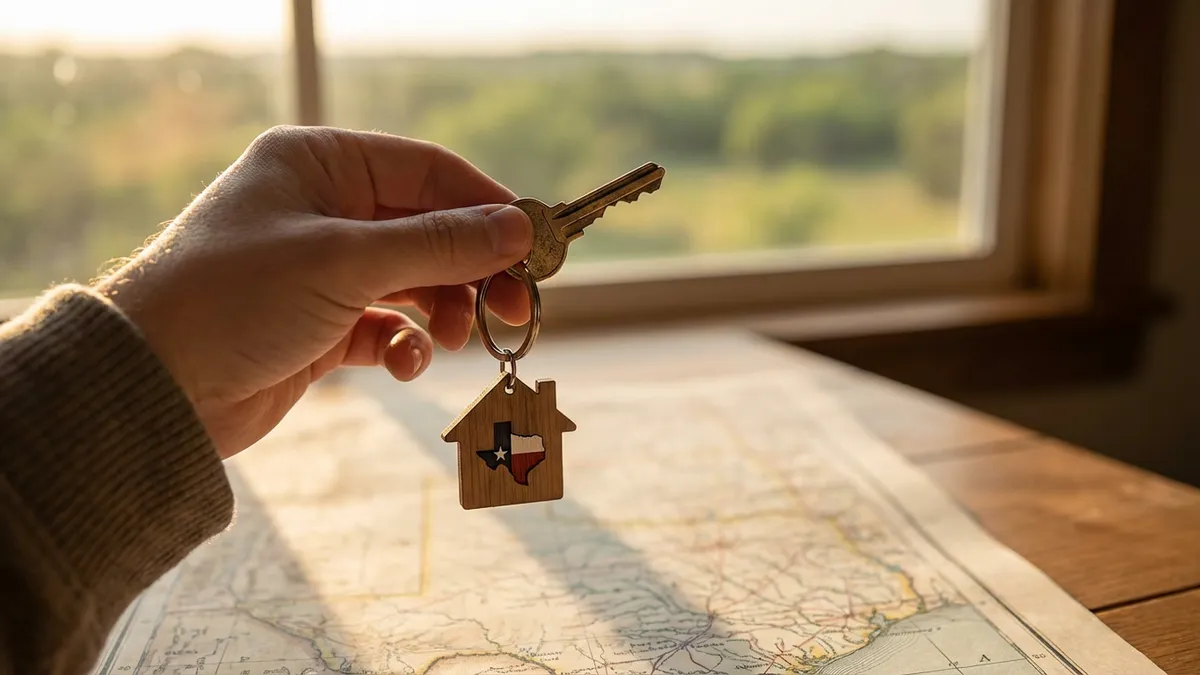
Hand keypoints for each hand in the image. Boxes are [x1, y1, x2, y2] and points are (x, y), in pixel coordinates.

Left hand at [97, 125, 533, 457]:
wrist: (150, 389)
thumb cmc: (234, 298)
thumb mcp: (345, 261)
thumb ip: (439, 246)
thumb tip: (518, 229)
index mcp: (319, 164)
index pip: (428, 172)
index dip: (486, 207)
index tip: (533, 247)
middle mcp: (323, 210)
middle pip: (429, 230)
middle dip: (472, 270)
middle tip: (512, 309)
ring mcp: (322, 270)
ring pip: (415, 281)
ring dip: (444, 311)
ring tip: (456, 340)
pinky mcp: (319, 326)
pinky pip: (387, 327)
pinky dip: (406, 345)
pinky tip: (404, 363)